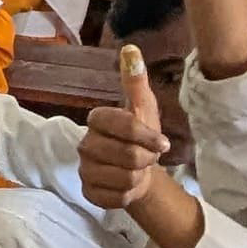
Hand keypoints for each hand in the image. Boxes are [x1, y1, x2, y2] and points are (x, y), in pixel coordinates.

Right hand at [77, 45, 170, 210]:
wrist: (138, 171)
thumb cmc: (141, 137)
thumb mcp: (144, 108)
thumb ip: (136, 81)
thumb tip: (131, 49)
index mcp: (97, 119)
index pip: (123, 125)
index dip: (147, 136)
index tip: (162, 143)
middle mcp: (84, 143)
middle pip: (127, 155)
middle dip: (146, 159)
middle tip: (148, 157)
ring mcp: (83, 169)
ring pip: (124, 178)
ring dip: (139, 177)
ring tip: (137, 170)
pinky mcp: (88, 192)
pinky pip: (116, 198)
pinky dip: (129, 194)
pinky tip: (127, 186)